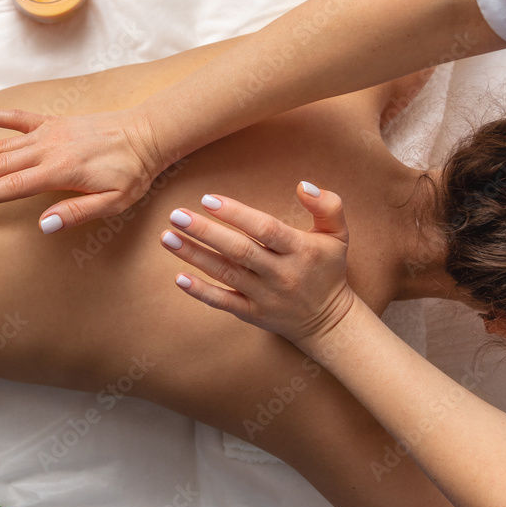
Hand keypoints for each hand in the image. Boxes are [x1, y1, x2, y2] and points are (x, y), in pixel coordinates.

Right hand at [0, 108, 164, 232]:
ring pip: (0, 144)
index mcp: (60, 170)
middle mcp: (48, 148)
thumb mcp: (113, 202)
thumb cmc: (132, 172)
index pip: (13, 185)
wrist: (147, 133)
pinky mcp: (51, 122)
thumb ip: (77, 212)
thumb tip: (44, 224)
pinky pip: (16, 117)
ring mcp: (47, 132)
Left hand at [160, 182, 356, 347]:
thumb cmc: (327, 269)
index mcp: (300, 250)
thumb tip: (303, 185)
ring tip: (167, 237)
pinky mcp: (252, 313)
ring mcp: (264, 295)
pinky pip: (223, 302)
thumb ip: (328, 206)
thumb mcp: (338, 235)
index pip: (265, 229)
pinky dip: (201, 292)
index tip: (208, 199)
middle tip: (176, 215)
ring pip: (225, 274)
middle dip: (205, 232)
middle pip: (239, 251)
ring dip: (193, 255)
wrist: (329, 321)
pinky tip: (178, 277)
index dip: (236, 214)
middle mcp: (280, 274)